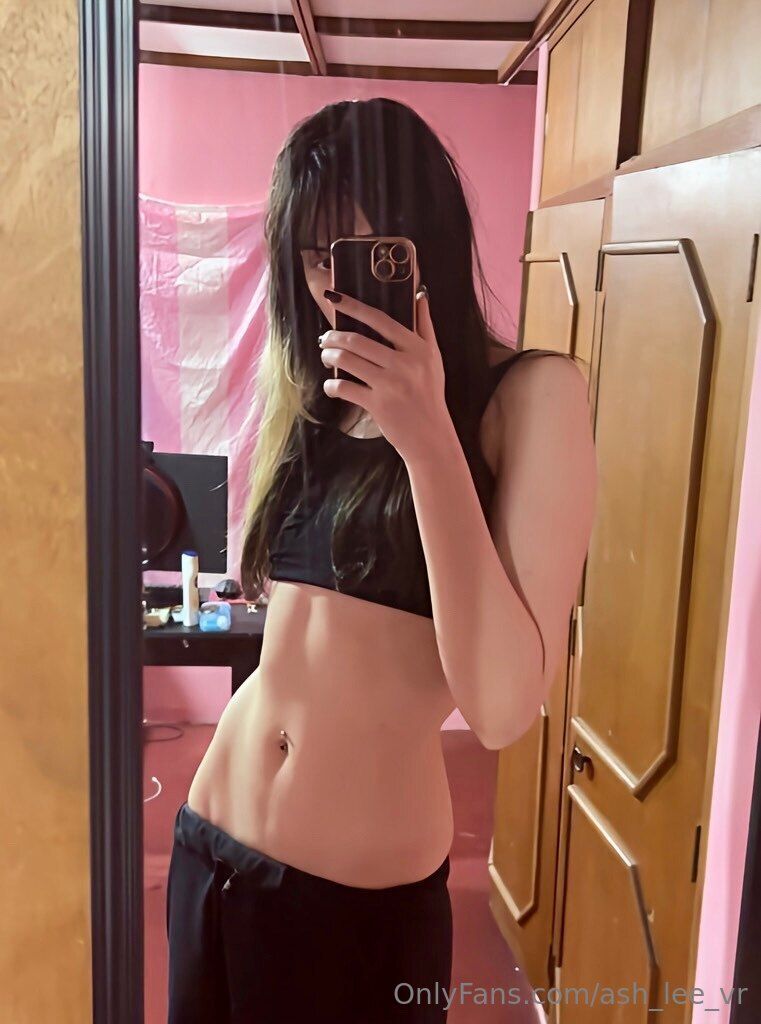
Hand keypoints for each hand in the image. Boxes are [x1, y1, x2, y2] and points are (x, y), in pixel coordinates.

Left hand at [319, 287, 451, 463]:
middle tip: (325, 338)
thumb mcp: (434, 358)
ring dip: (329, 357)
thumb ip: (425, 326)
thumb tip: (420, 295)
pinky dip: (332, 386)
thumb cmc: (430, 395)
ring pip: (347, 361)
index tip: (334, 298)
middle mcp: (404, 364)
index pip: (380, 320)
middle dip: (333, 336)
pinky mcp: (378, 405)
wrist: (431, 435)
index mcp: (417, 348)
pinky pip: (345, 388)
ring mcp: (390, 385)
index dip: (353, 306)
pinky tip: (331, 386)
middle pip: (357, 340)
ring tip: (326, 357)